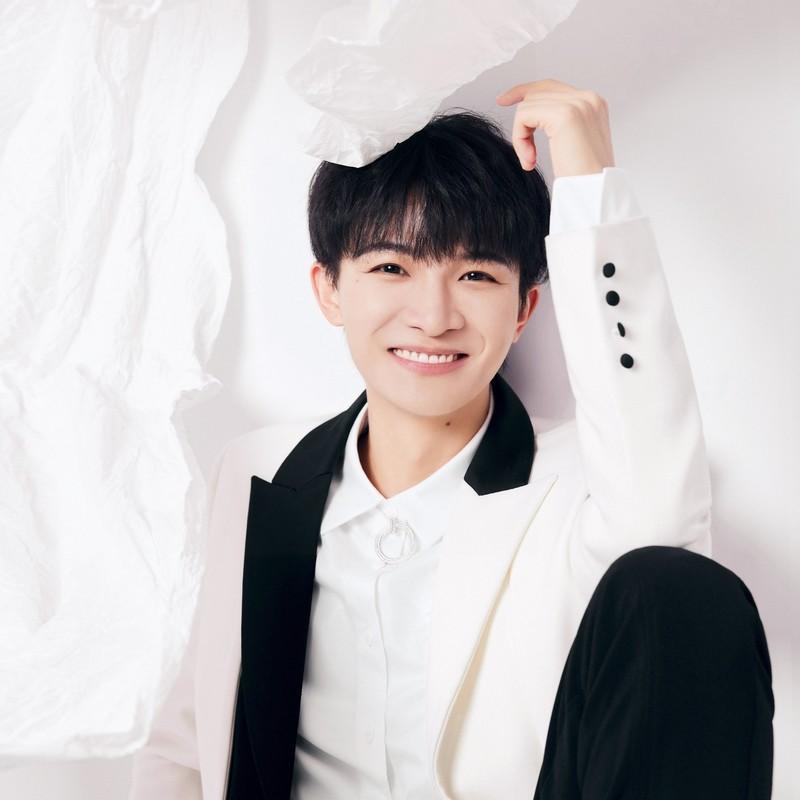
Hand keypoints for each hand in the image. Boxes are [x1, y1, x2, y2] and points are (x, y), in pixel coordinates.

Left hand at [495, 78, 614, 177]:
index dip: (526, 91)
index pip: (552, 87)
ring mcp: (578, 104)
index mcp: (593, 104)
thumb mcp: (573, 145)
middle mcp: (588, 99)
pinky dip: (520, 139)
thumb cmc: (584, 179)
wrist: (595, 193)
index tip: (504, 100)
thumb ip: (560, 125)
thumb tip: (534, 116)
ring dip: (522, 136)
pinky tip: (530, 160)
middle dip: (521, 117)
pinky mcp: (564, 114)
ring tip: (531, 160)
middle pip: (538, 91)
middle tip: (514, 136)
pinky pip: (524, 116)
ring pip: (528, 105)